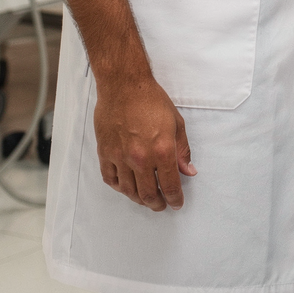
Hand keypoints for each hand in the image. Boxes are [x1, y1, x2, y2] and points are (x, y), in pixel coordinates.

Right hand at [94, 72, 194, 210]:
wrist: (124, 87)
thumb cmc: (152, 101)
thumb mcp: (176, 123)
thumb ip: (182, 150)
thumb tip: (188, 170)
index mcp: (162, 150)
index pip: (169, 184)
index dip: (174, 198)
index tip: (177, 203)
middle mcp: (140, 158)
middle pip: (148, 193)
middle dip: (157, 203)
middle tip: (162, 205)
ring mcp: (120, 158)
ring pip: (128, 190)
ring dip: (138, 199)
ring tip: (146, 199)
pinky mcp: (105, 154)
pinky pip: (111, 179)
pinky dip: (119, 187)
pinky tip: (126, 187)